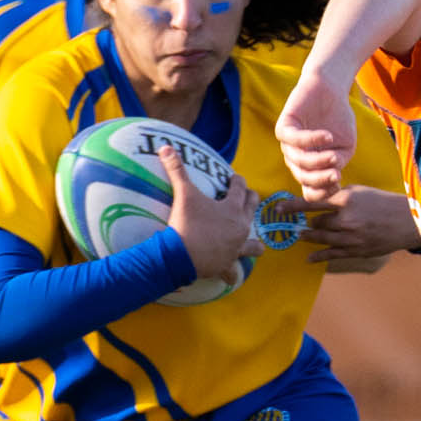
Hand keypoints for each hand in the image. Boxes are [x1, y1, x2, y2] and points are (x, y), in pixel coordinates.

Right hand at [162, 141, 260, 285]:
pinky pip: (234, 271)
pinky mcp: (227, 265)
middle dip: (250, 201)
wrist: (180, 256)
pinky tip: (232, 275)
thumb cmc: (186, 223)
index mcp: (233, 208)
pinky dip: (233, 272)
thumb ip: (176, 169)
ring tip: (252, 242)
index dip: (237, 180)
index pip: (240, 188)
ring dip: (253, 242)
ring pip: (254, 246)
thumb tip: (165, 145)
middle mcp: (240, 227)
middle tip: (244, 198)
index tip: (234, 177)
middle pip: (252, 210)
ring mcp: (236, 248)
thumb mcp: (183, 194)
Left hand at [275, 71, 358, 204]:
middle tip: (335, 176)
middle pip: (303, 178)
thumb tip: (333, 176)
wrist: (330, 91)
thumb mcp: (345, 146)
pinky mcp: (284, 127)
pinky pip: (295, 139)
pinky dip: (312, 140)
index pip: (310, 189)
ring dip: (318, 161)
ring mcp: (288, 144)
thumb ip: (339, 162)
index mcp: (309, 167)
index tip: (339, 185)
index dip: (323, 192)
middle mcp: (296, 158)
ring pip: (299, 160)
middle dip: (319, 180)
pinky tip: (327, 136)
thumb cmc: (338, 120)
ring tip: (334, 156)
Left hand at [304, 184, 420, 263]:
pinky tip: (309, 258)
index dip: (293, 207)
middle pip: (316, 223)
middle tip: (301, 223)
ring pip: (321, 239)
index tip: (279, 209)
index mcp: (346, 200)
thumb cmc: (382, 202)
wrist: (406, 221)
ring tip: (301, 236)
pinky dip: (318, 256)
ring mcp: (350, 237)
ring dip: (309, 238)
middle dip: (310, 223)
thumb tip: (317, 202)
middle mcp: (346, 219)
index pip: (313, 203)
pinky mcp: (356, 251)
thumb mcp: (360, 191)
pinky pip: (332, 255)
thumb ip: (338, 197)